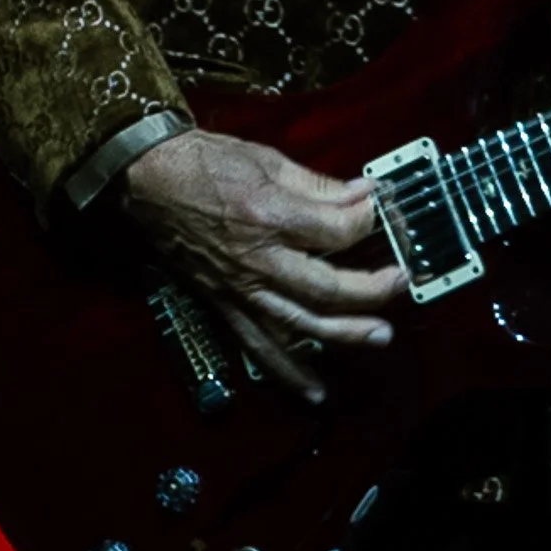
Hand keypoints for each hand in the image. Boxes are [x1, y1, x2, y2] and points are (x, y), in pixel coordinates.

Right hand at [121, 129, 406, 402]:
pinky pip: (259, 346)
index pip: (337, 231)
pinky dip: (288, 371)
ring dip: (344, 334)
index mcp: (270, 216)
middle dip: (370, 289)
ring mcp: (241, 288)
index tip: (385, 213)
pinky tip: (315, 391)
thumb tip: (366, 195)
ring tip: (380, 337)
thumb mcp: (269, 159)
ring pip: (300, 323)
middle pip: (326, 286)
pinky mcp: (224, 304)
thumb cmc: (208, 162)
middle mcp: (258, 260)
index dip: (369, 222)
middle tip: (401, 283)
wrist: (150, 180)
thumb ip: (320, 185)